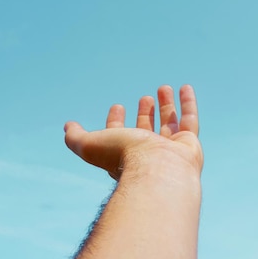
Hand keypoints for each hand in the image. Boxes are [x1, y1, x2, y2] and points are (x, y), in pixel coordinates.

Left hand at [64, 85, 202, 180]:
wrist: (157, 171)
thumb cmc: (123, 158)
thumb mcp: (90, 145)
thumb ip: (75, 138)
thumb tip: (67, 127)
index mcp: (125, 156)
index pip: (119, 137)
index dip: (116, 122)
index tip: (117, 106)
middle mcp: (148, 155)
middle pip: (146, 131)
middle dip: (144, 114)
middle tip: (144, 99)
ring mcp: (170, 150)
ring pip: (168, 124)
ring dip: (165, 106)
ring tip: (163, 88)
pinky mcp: (189, 144)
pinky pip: (190, 120)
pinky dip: (187, 103)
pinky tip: (185, 87)